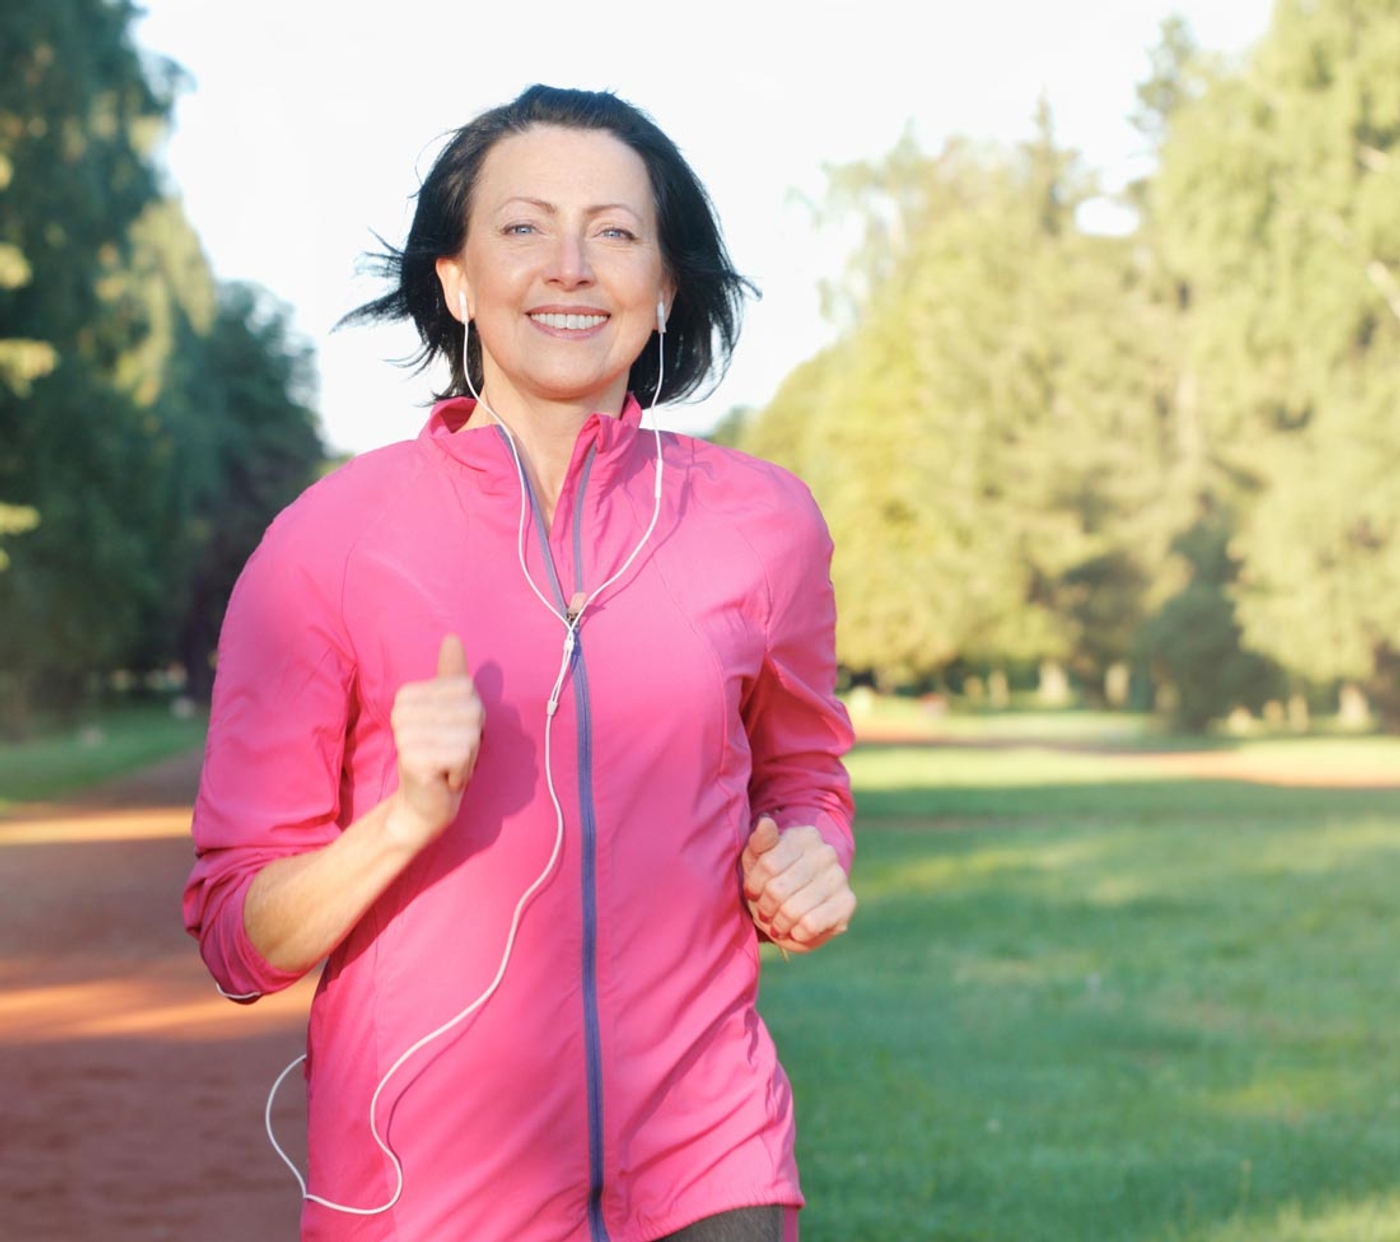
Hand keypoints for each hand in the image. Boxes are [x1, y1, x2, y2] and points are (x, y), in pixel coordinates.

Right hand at [387, 634, 483, 849]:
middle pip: (470, 711)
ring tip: (447, 765)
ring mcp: (405, 734)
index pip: (466, 689)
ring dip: (467, 757)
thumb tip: (452, 638)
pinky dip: (462, 771)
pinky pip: (462, 755)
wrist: (424, 801)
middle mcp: (402, 710)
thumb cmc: (441, 754)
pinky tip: (445, 777)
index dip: (471, 715)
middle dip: (471, 738)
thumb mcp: (451, 710)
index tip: (452, 733)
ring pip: (468, 735)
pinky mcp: (414, 758)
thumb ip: (450, 675)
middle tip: (450, 754)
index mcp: (410, 694)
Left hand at [741, 816, 855, 953]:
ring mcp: (839, 877)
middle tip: (765, 911)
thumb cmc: (772, 879)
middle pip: (778, 890)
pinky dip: (797, 933)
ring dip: (779, 924)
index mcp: (804, 836)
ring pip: (792, 910)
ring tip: (778, 923)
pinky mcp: (847, 904)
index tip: (752, 892)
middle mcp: (826, 853)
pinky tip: (796, 929)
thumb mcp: (757, 859)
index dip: (754, 885)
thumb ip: (760, 841)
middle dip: (765, 907)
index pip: (767, 865)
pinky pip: (810, 925)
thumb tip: (765, 821)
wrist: (800, 903)